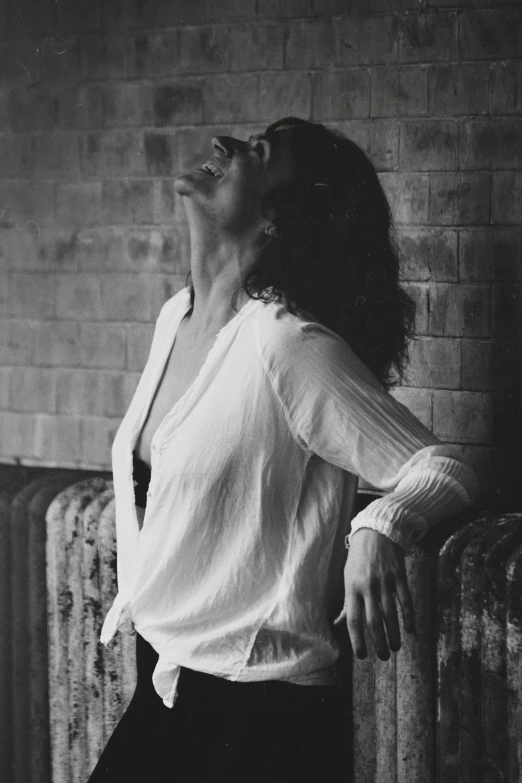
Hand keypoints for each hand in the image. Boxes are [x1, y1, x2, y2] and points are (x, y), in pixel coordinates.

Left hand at [334, 528, 414, 659]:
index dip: (357, 640)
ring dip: (393, 634)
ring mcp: (385, 581)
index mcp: (352, 588)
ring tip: (394, 647)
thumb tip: (339, 623)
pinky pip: (406, 600)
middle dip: (378, 642)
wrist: (376, 531)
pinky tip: (410, 629)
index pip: (353, 620)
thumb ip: (347, 602)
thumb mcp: (348, 577)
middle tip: (383, 657)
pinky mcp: (399, 576)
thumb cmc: (358, 558)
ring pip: (390, 614)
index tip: (362, 655)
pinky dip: (409, 617)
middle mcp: (368, 586)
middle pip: (373, 621)